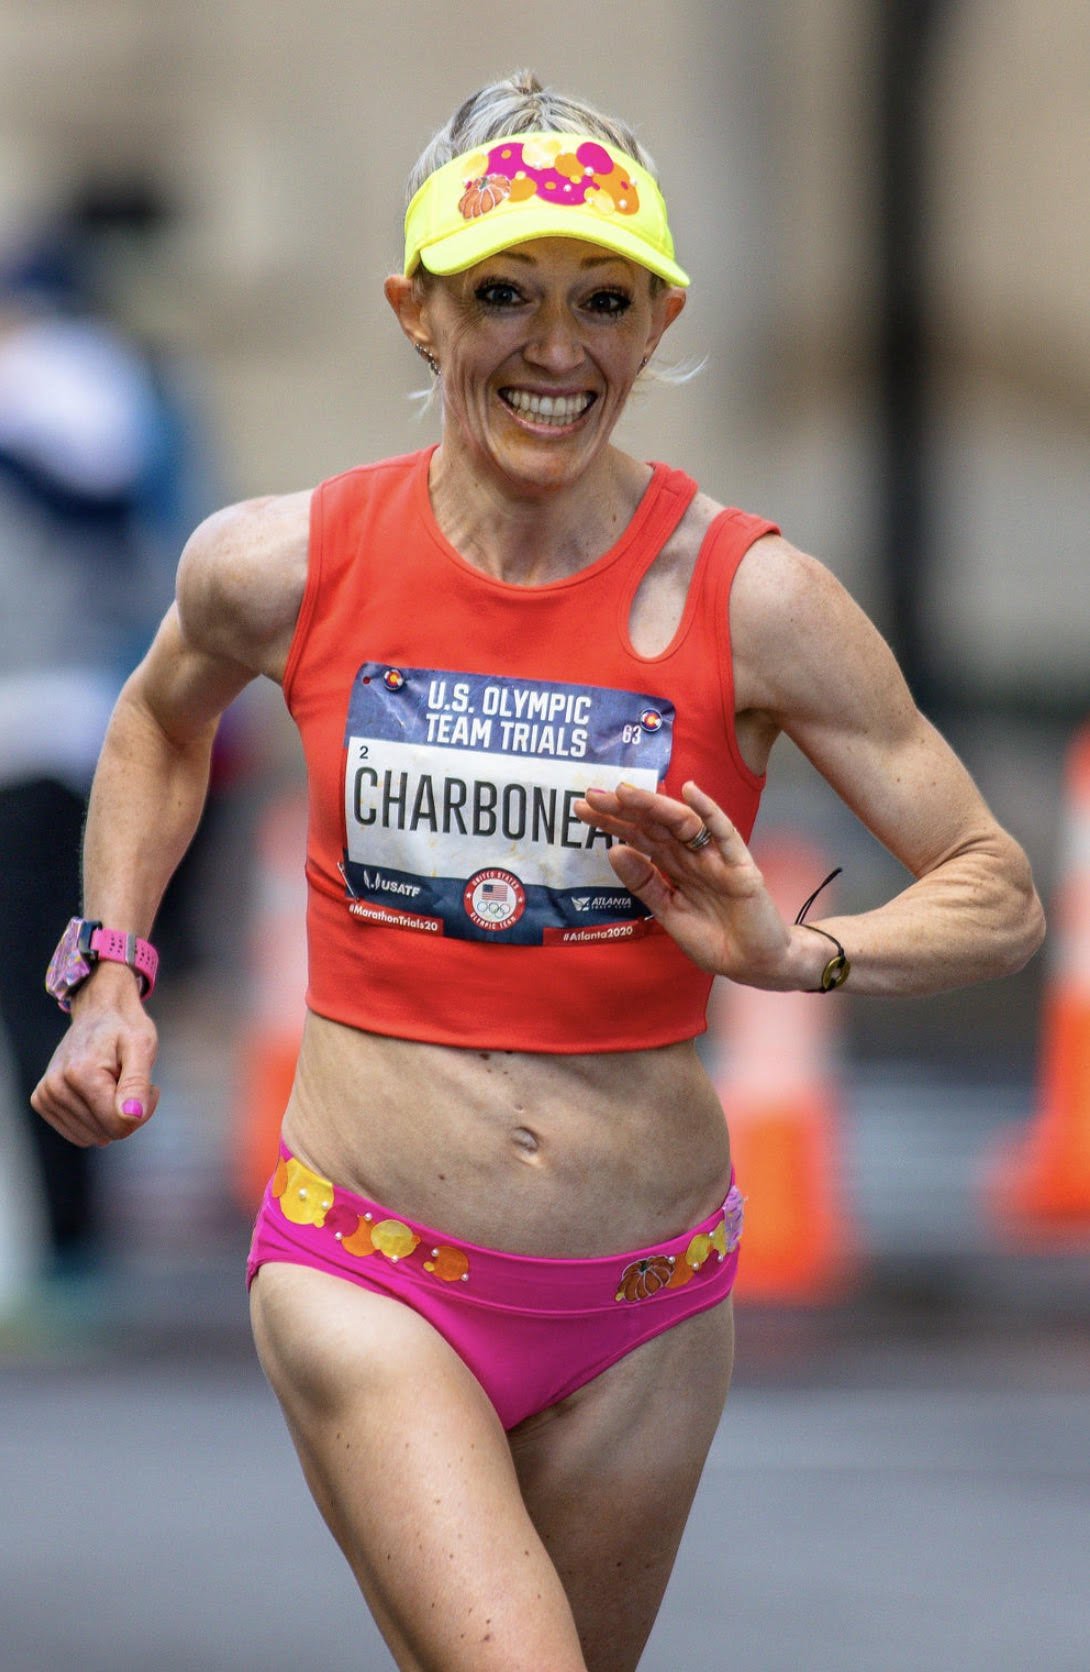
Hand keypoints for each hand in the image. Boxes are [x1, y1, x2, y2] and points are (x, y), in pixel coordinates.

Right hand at [31, 965, 159, 1146]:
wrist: (99, 1011)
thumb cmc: (124, 1028)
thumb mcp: (142, 1048)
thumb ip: (136, 1084)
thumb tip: (131, 1116)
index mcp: (81, 1075)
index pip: (119, 1125)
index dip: (142, 1111)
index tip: (148, 1086)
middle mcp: (57, 1087)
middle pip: (107, 1132)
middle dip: (127, 1113)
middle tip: (129, 1080)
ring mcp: (46, 1095)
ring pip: (93, 1136)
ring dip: (111, 1115)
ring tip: (114, 1083)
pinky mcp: (42, 1101)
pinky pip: (78, 1133)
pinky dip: (94, 1118)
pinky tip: (98, 1091)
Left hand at [575, 780, 806, 987]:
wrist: (754, 964)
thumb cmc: (714, 939)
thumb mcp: (668, 913)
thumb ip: (644, 884)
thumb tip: (613, 851)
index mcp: (673, 866)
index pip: (639, 837)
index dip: (613, 822)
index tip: (582, 810)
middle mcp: (692, 855)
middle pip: (655, 826)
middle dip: (625, 810)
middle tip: (593, 796)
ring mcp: (716, 858)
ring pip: (683, 824)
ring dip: (656, 806)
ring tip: (627, 793)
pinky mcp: (741, 866)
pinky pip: (724, 834)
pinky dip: (709, 812)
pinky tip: (690, 793)